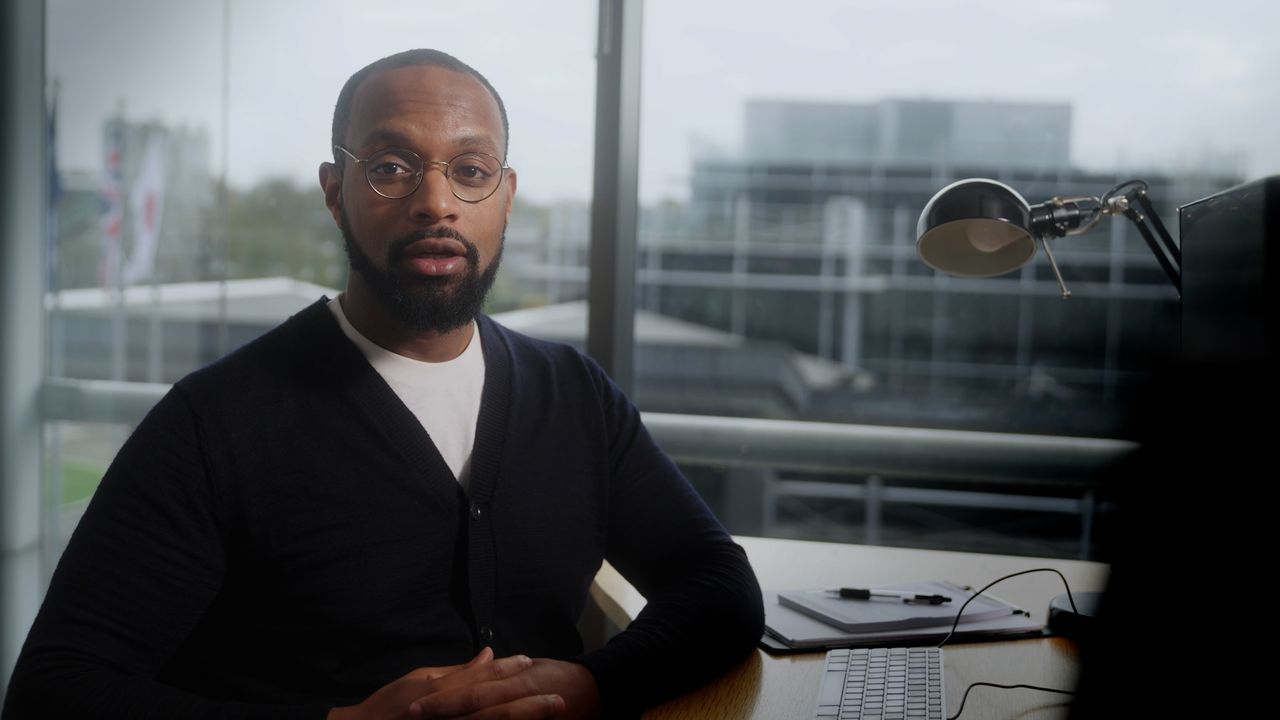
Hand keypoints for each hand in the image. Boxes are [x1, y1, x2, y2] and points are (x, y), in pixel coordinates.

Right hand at [326, 648, 562, 719]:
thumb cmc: (390, 705)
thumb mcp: (421, 678)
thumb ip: (458, 671)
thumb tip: (489, 654)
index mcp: (441, 694)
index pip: (481, 681)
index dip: (508, 672)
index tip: (531, 662)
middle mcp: (448, 716)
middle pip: (495, 711)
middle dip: (529, 706)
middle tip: (558, 699)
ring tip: (551, 716)